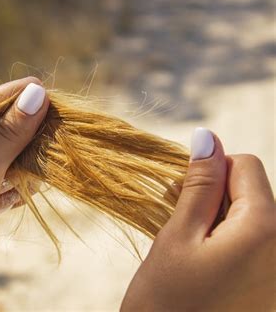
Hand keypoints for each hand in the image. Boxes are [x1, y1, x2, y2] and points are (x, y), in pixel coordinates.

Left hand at [0, 77, 48, 310]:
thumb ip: (8, 134)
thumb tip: (37, 92)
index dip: (27, 98)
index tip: (58, 102)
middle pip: (8, 129)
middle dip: (34, 133)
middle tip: (59, 139)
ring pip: (12, 157)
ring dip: (31, 163)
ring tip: (45, 170)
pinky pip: (10, 183)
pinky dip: (22, 187)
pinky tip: (29, 194)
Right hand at [121, 128, 274, 310]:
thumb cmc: (167, 302)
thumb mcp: (177, 237)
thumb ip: (199, 185)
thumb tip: (207, 138)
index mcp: (265, 230)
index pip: (245, 166)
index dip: (210, 171)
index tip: (181, 193)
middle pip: (251, 193)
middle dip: (212, 197)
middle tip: (177, 221)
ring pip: (250, 219)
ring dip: (216, 221)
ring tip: (186, 247)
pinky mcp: (269, 287)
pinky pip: (253, 246)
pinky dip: (226, 244)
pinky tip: (201, 264)